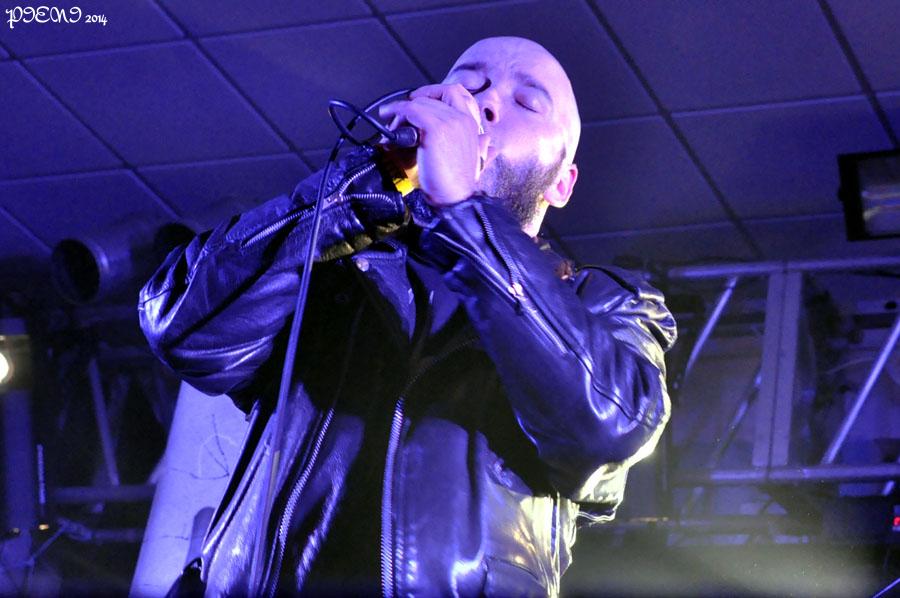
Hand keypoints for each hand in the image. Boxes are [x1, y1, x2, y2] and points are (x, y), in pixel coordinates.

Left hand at [379, 84, 488, 206]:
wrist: (455, 200)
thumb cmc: (457, 185)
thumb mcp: (474, 160)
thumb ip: (480, 146)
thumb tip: (486, 142)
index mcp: (473, 125)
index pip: (458, 93)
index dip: (436, 91)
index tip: (420, 99)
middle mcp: (464, 119)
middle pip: (437, 94)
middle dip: (416, 102)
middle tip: (401, 114)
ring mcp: (451, 122)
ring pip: (422, 102)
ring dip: (403, 111)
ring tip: (392, 126)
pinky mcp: (436, 129)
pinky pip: (411, 110)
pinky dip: (397, 111)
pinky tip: (387, 119)